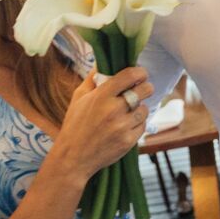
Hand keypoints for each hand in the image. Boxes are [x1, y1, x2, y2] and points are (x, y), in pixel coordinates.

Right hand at [51, 66, 152, 182]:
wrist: (73, 157)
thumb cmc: (75, 124)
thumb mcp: (79, 97)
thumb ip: (93, 78)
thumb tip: (104, 61)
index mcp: (101, 96)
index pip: (130, 75)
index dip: (140, 72)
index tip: (141, 74)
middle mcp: (114, 110)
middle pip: (145, 90)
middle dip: (146, 87)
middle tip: (142, 89)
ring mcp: (122, 126)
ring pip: (145, 109)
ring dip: (140, 108)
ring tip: (129, 110)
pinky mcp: (128, 141)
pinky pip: (143, 126)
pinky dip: (138, 124)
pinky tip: (126, 124)